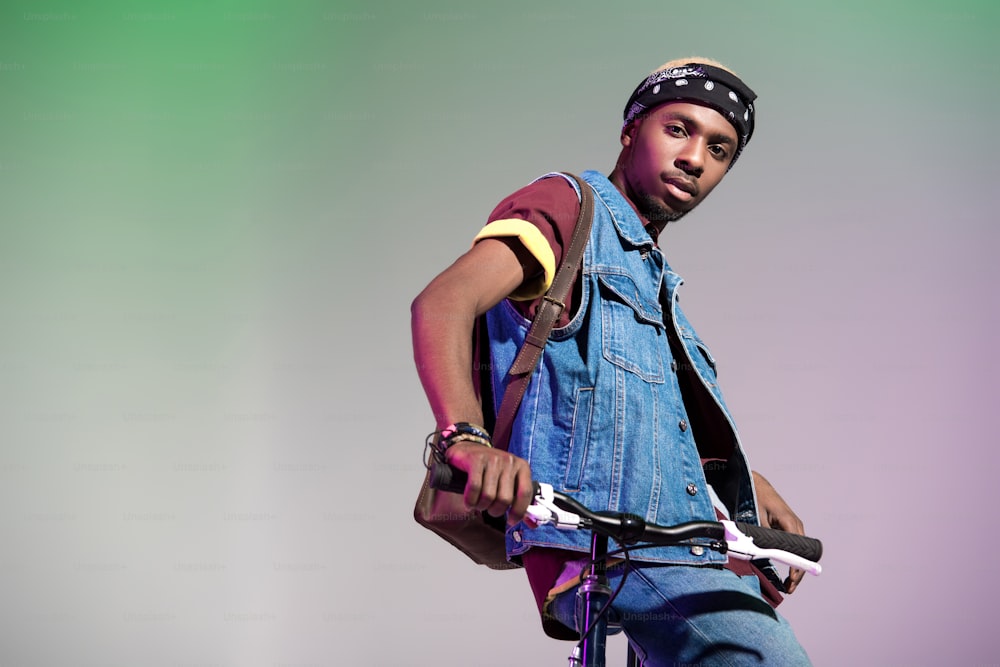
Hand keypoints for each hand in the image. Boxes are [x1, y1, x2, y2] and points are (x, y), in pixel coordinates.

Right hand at [444, 441, 533, 524]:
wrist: (468, 448)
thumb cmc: (490, 469)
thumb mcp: (509, 481)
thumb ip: (520, 502)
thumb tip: (533, 524)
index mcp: (522, 467)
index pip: (525, 493)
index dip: (519, 511)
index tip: (511, 521)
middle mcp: (509, 461)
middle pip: (505, 499)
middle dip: (495, 510)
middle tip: (489, 508)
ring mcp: (492, 460)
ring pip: (489, 496)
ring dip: (481, 506)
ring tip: (478, 503)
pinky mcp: (476, 460)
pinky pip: (475, 488)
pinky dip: (470, 500)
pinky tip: (469, 501)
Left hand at [752, 470, 805, 593]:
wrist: (756, 484)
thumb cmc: (757, 498)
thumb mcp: (758, 517)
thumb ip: (763, 535)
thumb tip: (761, 553)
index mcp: (790, 523)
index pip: (799, 551)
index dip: (797, 568)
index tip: (792, 581)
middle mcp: (796, 526)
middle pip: (803, 555)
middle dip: (798, 573)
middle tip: (789, 588)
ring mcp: (794, 528)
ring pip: (799, 553)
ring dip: (796, 569)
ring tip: (788, 584)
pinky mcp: (789, 529)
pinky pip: (794, 548)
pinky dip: (792, 561)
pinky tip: (787, 572)